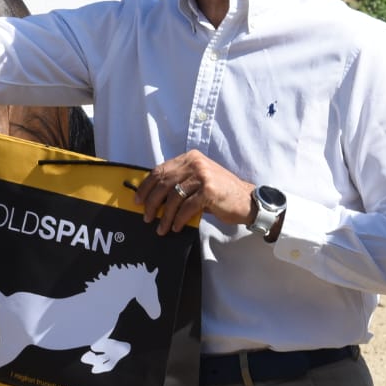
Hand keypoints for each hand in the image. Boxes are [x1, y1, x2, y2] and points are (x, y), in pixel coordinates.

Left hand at [133, 152, 254, 234]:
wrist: (247, 200)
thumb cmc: (220, 193)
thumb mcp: (198, 181)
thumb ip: (179, 182)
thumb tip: (152, 196)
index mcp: (189, 158)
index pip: (160, 170)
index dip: (146, 186)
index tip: (138, 200)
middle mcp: (195, 163)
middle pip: (163, 183)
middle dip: (152, 202)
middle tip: (146, 217)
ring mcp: (203, 176)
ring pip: (174, 197)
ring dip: (165, 215)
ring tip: (161, 228)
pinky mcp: (209, 191)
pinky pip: (186, 207)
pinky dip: (178, 219)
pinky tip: (175, 227)